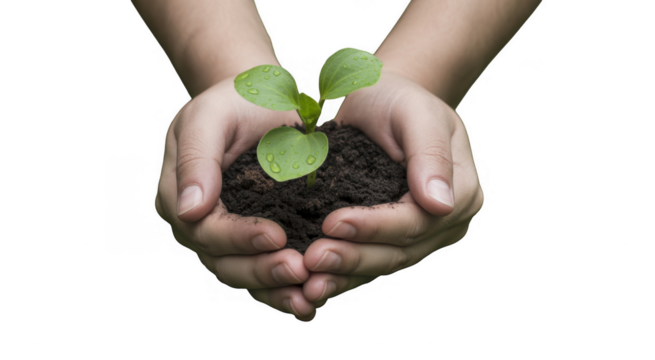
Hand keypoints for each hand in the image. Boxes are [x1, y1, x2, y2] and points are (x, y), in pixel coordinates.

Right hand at [154, 77, 326, 320]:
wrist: (259, 102)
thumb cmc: (233, 101)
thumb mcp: (211, 115)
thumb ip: (197, 157)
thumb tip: (188, 209)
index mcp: (178, 195)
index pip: (204, 229)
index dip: (238, 238)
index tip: (276, 237)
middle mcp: (197, 223)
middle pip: (222, 261)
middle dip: (261, 270)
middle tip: (299, 270)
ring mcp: (224, 235)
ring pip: (242, 274)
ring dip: (274, 288)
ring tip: (308, 296)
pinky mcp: (252, 239)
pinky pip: (262, 269)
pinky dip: (283, 288)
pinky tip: (310, 301)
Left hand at [297, 71, 484, 315]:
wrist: (381, 101)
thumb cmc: (398, 99)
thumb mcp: (415, 112)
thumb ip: (430, 153)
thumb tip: (441, 205)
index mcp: (460, 190)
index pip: (418, 220)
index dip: (376, 226)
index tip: (333, 223)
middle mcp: (446, 220)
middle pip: (401, 249)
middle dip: (355, 257)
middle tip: (313, 260)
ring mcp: (423, 235)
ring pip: (385, 263)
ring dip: (346, 275)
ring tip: (309, 283)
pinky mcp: (394, 239)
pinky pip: (371, 262)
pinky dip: (344, 275)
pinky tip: (315, 285)